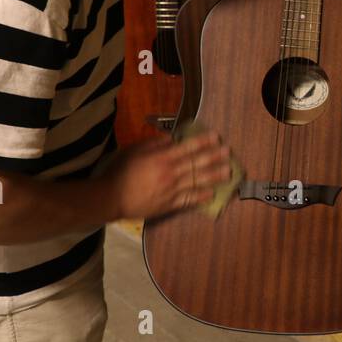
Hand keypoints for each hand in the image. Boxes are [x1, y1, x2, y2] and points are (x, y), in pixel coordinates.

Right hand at [102, 132, 233, 219]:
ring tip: (228, 172)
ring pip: (198, 181)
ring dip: (215, 176)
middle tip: (229, 152)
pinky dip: (201, 196)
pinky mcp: (169, 204)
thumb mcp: (135, 150)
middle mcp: (171, 173)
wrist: (112, 197)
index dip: (204, 141)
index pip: (188, 147)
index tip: (216, 137)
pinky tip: (212, 193)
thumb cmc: (120, 171)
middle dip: (215, 157)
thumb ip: (154, 144)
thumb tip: (172, 139)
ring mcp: (172, 190)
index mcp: (162, 158)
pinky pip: (189, 200)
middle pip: (197, 164)